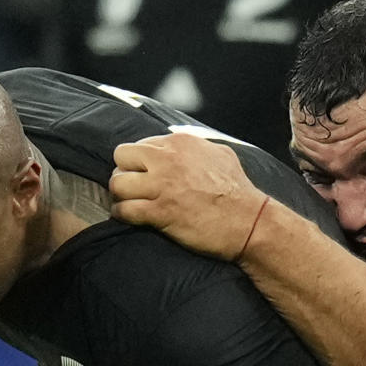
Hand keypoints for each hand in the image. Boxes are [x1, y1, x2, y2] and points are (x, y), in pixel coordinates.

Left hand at [110, 133, 267, 261]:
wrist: (248, 222)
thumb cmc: (237, 192)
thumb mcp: (220, 154)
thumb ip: (196, 148)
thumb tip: (183, 147)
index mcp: (180, 143)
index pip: (140, 144)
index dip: (139, 162)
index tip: (143, 175)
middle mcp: (168, 160)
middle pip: (121, 157)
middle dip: (123, 172)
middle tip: (131, 187)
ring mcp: (162, 186)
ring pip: (117, 183)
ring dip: (120, 195)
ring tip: (128, 203)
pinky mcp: (160, 212)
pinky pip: (124, 209)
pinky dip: (122, 214)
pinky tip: (129, 217)